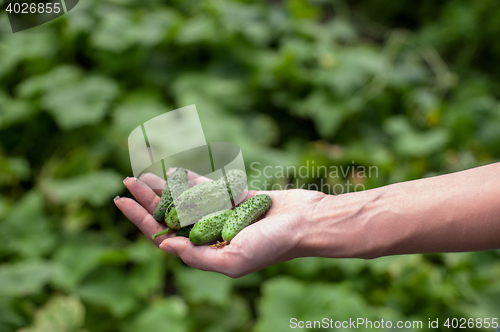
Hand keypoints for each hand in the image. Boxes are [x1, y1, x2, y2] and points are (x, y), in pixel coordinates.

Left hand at [114, 170, 324, 276]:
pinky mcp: (234, 198)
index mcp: (206, 251)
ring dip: (163, 188)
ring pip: (184, 199)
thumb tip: (162, 244)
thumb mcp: (233, 260)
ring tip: (142, 174)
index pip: (163, 235)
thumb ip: (197, 256)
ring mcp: (221, 214)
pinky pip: (206, 187)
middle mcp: (209, 234)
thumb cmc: (272, 245)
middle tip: (126, 181)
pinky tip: (173, 171)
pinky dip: (190, 179)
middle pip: (170, 215)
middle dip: (146, 200)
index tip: (120, 200)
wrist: (304, 222)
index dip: (139, 218)